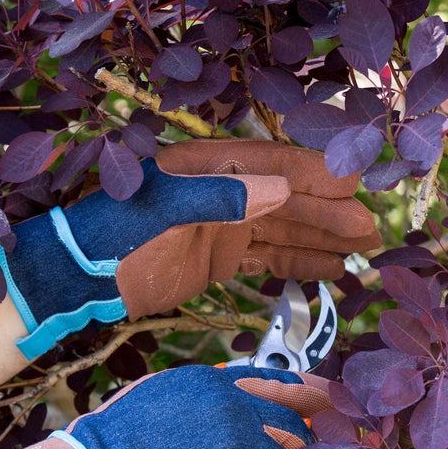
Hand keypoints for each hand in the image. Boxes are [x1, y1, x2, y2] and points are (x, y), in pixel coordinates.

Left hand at [0, 139, 379, 358]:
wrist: (77, 281)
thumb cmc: (112, 239)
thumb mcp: (163, 213)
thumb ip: (221, 199)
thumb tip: (282, 189)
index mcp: (210, 169)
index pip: (274, 167)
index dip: (318, 177)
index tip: (357, 189)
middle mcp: (222, 193)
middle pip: (287, 201)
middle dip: (329, 216)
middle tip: (371, 234)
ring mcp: (222, 227)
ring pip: (283, 231)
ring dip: (321, 242)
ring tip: (361, 255)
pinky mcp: (217, 259)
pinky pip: (267, 259)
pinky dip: (297, 265)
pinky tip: (327, 272)